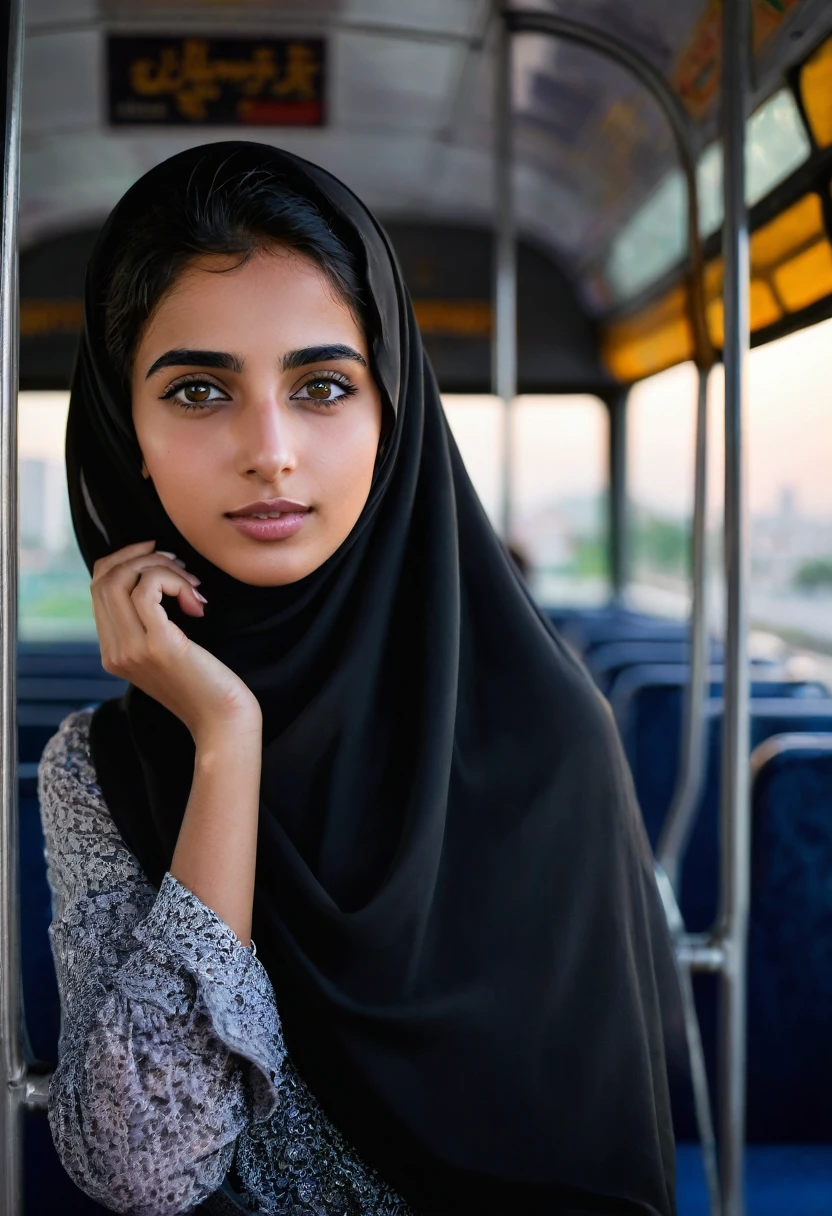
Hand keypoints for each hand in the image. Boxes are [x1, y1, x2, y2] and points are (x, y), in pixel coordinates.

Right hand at [91, 540, 260, 742]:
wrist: (223, 721)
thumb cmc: (206, 683)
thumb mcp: (169, 651)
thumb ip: (151, 623)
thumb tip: (156, 573)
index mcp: (112, 652)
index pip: (98, 587)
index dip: (124, 560)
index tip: (158, 555)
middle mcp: (114, 651)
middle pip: (104, 578)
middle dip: (141, 557)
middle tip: (178, 563)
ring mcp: (131, 650)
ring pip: (121, 579)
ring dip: (161, 567)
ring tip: (192, 584)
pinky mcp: (157, 646)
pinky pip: (147, 590)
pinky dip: (173, 580)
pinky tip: (196, 600)